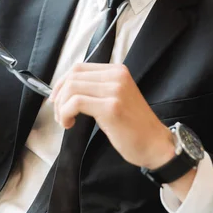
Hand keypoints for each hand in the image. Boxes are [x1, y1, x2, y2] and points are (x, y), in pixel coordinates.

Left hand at [49, 63, 174, 169]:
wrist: (155, 144)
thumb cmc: (133, 126)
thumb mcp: (115, 98)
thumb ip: (96, 89)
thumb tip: (65, 90)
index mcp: (117, 70)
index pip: (79, 68)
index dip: (62, 83)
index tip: (57, 100)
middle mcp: (117, 75)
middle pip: (73, 76)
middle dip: (59, 96)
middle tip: (60, 115)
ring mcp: (115, 90)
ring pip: (72, 88)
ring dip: (61, 107)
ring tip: (65, 121)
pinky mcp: (111, 107)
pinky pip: (76, 103)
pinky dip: (66, 113)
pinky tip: (70, 124)